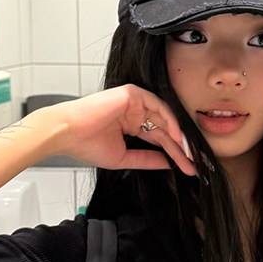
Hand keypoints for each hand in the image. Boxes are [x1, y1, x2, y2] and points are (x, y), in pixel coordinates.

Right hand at [38, 85, 197, 176]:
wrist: (67, 133)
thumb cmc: (86, 144)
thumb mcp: (124, 157)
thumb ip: (147, 159)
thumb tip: (168, 164)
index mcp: (132, 125)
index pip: (159, 139)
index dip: (175, 154)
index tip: (188, 168)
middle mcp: (135, 112)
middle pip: (165, 130)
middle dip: (181, 148)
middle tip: (195, 163)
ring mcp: (134, 101)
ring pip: (165, 118)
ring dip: (179, 136)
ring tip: (190, 154)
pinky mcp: (132, 94)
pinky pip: (158, 107)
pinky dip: (170, 121)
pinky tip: (178, 137)